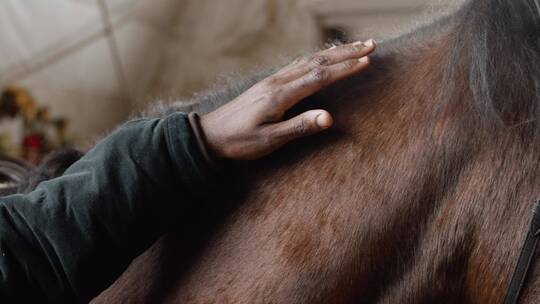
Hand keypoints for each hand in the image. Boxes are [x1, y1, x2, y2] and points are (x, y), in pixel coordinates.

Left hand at [200, 39, 375, 159]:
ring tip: (355, 46)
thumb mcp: (269, 140)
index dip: (344, 68)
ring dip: (334, 52)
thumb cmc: (239, 141)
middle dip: (346, 53)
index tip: (367, 60)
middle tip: (371, 44)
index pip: (319, 77)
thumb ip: (299, 127)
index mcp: (280, 95)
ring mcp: (273, 80)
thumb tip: (329, 118)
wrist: (210, 135)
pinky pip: (299, 64)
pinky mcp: (270, 84)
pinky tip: (323, 58)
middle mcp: (278, 82)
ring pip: (308, 59)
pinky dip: (317, 57)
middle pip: (317, 61)